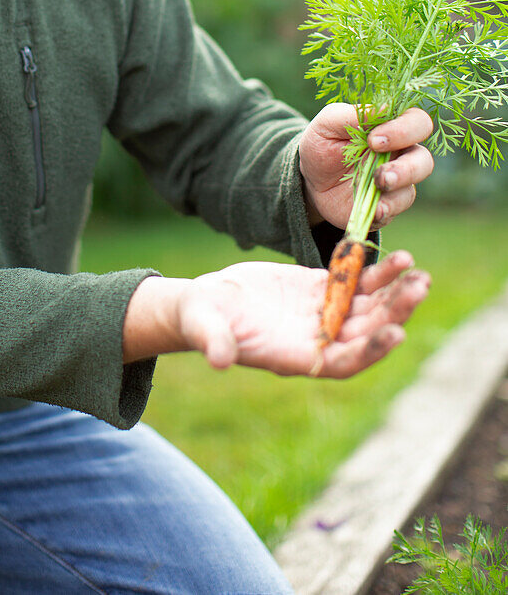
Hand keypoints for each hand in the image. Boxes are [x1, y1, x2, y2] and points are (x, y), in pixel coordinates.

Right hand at [176, 251, 428, 377]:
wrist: (205, 304)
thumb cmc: (201, 320)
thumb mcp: (205, 328)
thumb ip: (215, 343)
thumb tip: (219, 360)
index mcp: (295, 357)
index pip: (343, 361)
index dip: (370, 350)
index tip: (396, 333)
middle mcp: (317, 340)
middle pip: (365, 331)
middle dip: (393, 313)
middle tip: (419, 289)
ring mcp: (321, 315)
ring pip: (367, 308)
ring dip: (393, 292)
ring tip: (417, 273)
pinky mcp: (319, 290)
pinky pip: (354, 283)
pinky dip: (376, 273)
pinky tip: (396, 258)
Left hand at [298, 103, 433, 228]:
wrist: (309, 180)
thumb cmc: (323, 144)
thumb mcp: (328, 124)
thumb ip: (353, 114)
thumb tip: (385, 109)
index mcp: (391, 128)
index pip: (417, 123)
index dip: (403, 130)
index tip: (373, 140)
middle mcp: (400, 155)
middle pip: (424, 159)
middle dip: (408, 166)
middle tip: (381, 171)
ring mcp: (396, 182)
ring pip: (413, 187)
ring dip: (399, 186)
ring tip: (379, 185)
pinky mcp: (387, 205)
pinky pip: (397, 208)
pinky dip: (388, 208)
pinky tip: (376, 208)